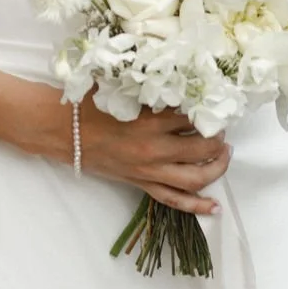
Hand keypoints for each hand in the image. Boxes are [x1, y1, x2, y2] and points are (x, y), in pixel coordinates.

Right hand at [77, 100, 230, 215]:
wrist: (63, 131)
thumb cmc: (91, 104)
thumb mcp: (124, 89)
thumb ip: (153, 87)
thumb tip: (181, 81)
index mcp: (150, 121)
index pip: (193, 117)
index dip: (208, 109)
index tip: (215, 103)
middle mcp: (153, 149)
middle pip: (201, 148)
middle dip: (218, 138)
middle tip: (222, 127)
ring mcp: (148, 171)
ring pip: (194, 178)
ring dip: (216, 168)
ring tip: (224, 154)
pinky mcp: (141, 184)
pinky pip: (174, 200)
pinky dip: (197, 206)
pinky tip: (215, 207)